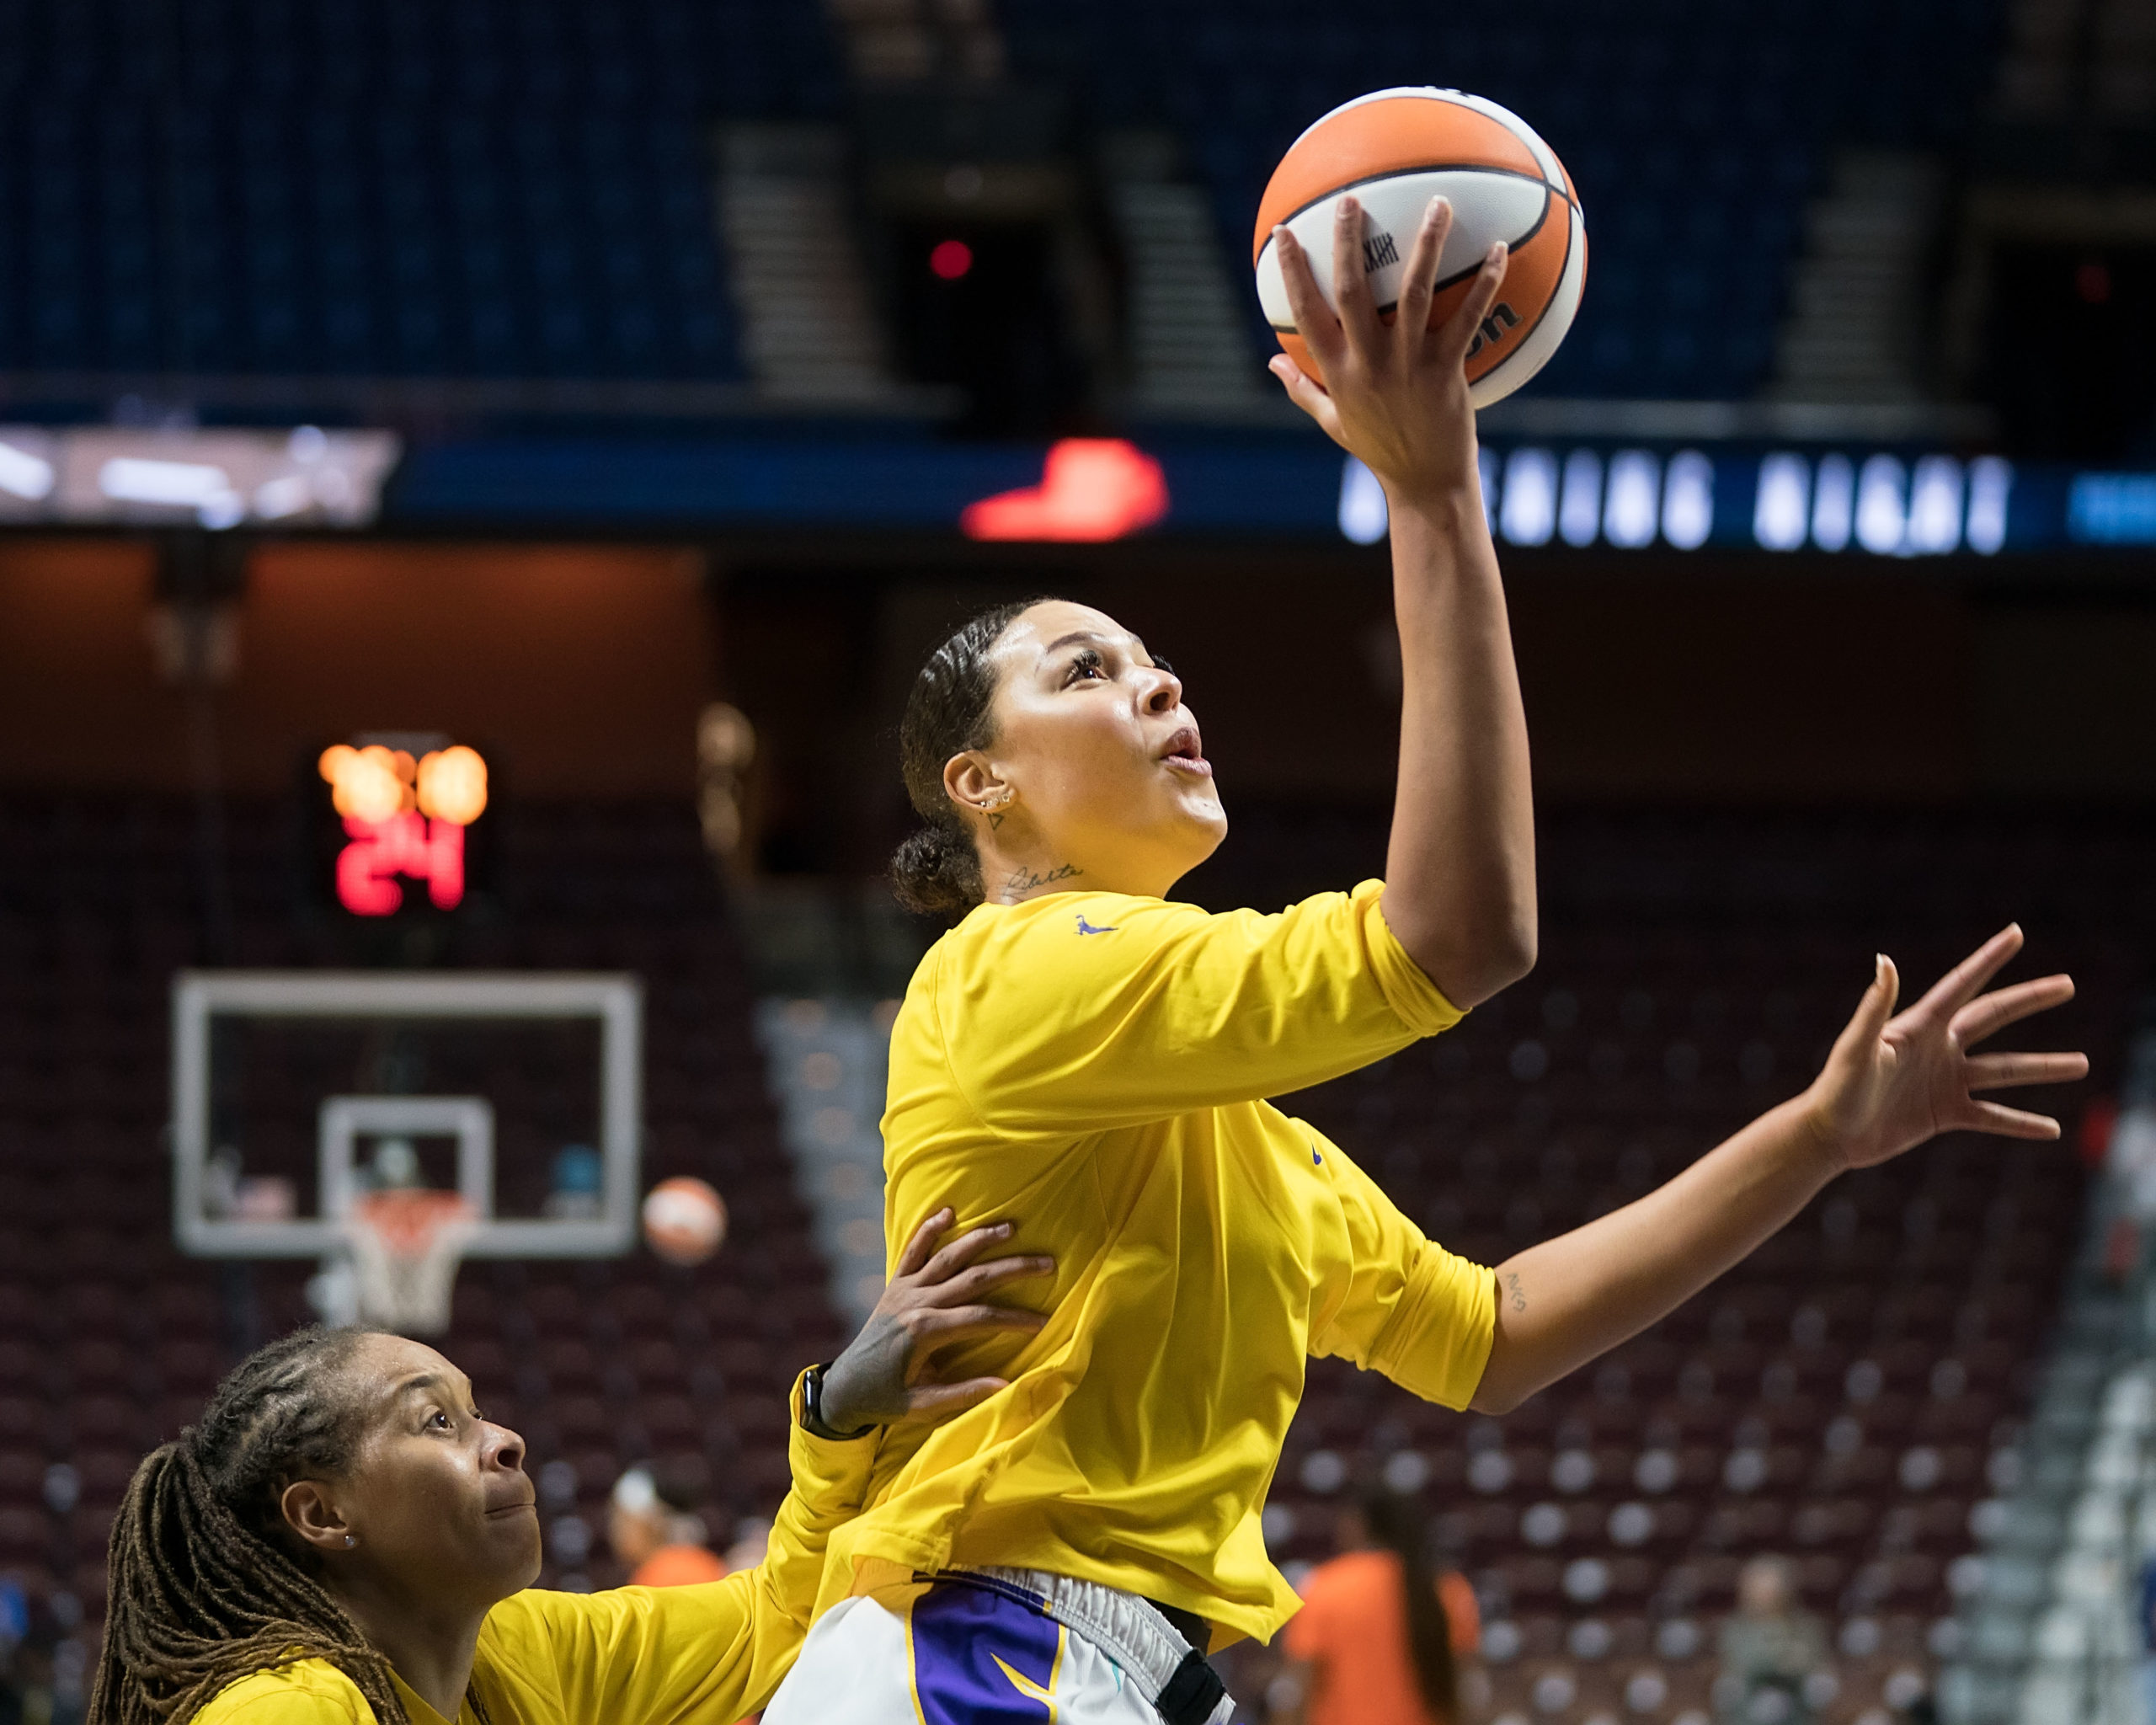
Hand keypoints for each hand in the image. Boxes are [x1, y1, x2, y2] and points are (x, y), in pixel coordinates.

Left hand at [817, 1208, 1052, 1432]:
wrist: (845, 1387)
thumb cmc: (886, 1399)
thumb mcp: (923, 1405)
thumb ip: (964, 1393)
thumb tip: (1008, 1386)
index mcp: (925, 1332)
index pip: (982, 1318)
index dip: (1016, 1319)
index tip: (1044, 1320)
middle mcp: (916, 1302)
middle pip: (974, 1279)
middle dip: (1013, 1268)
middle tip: (1047, 1262)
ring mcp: (905, 1289)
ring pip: (949, 1257)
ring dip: (981, 1239)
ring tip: (1011, 1227)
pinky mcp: (895, 1284)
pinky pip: (913, 1251)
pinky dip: (929, 1229)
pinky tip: (949, 1211)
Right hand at [1267, 194, 1507, 510]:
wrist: (1425, 481)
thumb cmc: (1379, 449)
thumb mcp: (1333, 422)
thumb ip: (1302, 387)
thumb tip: (1272, 360)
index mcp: (1337, 371)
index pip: (1306, 312)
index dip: (1292, 270)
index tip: (1285, 232)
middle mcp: (1369, 362)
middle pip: (1352, 290)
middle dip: (1348, 241)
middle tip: (1351, 199)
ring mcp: (1409, 364)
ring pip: (1415, 292)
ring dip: (1427, 244)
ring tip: (1439, 202)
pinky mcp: (1447, 370)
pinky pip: (1468, 317)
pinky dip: (1486, 281)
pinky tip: (1499, 247)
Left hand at [1803, 925, 2087, 1172]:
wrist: (1830, 1134)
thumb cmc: (1838, 1086)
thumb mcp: (1858, 1046)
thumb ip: (1875, 1006)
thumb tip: (1884, 959)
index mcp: (1920, 1026)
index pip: (1962, 984)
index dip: (1988, 958)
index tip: (2015, 932)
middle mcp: (1939, 1048)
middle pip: (1993, 1017)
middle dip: (2030, 1000)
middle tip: (2067, 984)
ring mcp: (1945, 1081)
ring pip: (2005, 1070)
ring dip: (2043, 1067)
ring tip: (2083, 1063)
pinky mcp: (1945, 1114)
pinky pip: (1992, 1117)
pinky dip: (2020, 1123)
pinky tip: (2052, 1128)